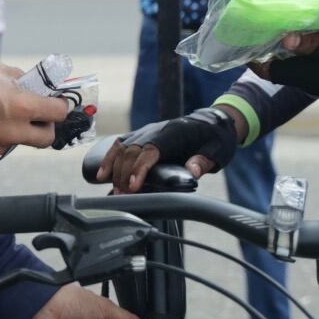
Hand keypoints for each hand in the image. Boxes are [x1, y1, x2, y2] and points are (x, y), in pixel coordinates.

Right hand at [0, 61, 70, 159]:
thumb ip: (22, 80)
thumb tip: (37, 86)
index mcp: (21, 106)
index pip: (58, 113)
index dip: (60, 107)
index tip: (57, 103)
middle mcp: (12, 130)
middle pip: (46, 139)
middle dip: (46, 127)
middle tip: (37, 116)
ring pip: (19, 142)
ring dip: (17, 131)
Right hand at [95, 107, 240, 192]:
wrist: (214, 123)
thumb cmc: (215, 139)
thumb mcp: (216, 152)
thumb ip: (202, 161)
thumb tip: (192, 171)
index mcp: (175, 133)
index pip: (151, 149)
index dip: (139, 168)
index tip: (133, 187)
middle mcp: (157, 129)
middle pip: (133, 150)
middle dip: (124, 173)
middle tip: (122, 195)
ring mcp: (148, 131)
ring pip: (123, 146)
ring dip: (114, 168)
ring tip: (112, 189)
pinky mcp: (144, 135)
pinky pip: (122, 144)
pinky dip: (110, 158)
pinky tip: (102, 173)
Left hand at [249, 33, 318, 102]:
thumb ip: (314, 44)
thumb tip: (286, 39)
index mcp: (308, 76)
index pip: (269, 71)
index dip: (255, 58)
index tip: (246, 39)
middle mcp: (309, 83)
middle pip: (280, 68)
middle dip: (268, 51)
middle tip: (261, 28)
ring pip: (294, 67)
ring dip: (284, 52)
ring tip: (279, 28)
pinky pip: (308, 67)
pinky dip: (301, 54)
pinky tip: (304, 38)